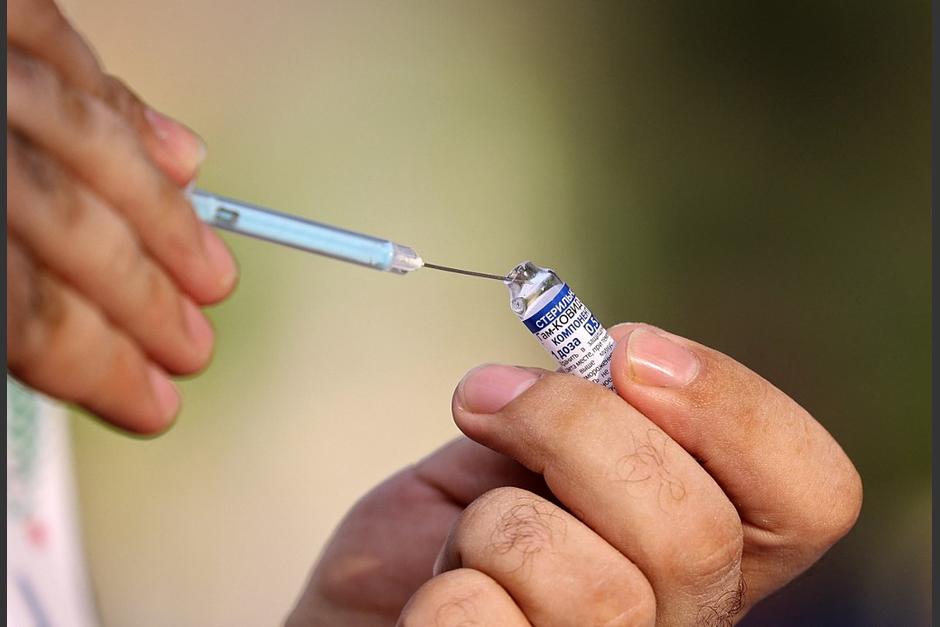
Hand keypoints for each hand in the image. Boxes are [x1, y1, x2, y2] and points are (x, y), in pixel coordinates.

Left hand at [7, 0, 237, 432]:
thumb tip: (36, 351)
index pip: (27, 307)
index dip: (99, 364)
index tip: (149, 403)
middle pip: (79, 230)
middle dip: (147, 300)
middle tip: (192, 346)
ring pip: (95, 144)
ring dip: (166, 219)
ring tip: (211, 271)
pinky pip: (69, 50)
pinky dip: (131, 113)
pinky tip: (180, 154)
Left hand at [289, 323, 860, 625]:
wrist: (373, 604)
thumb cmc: (451, 528)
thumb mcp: (524, 445)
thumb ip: (584, 408)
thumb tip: (616, 359)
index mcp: (707, 548)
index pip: (811, 494)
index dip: (732, 406)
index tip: (626, 350)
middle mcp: (683, 620)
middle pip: (695, 531)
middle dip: (574, 430)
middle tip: (491, 399)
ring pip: (598, 588)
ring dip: (495, 522)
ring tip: (467, 532)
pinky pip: (490, 626)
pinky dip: (445, 590)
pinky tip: (439, 592)